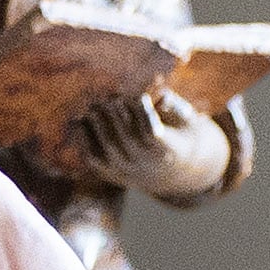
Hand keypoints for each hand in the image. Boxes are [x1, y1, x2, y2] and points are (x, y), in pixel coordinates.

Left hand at [74, 87, 230, 199]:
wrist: (175, 170)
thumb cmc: (182, 134)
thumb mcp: (188, 121)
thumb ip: (175, 108)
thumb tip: (162, 97)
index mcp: (169, 151)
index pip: (152, 133)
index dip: (144, 114)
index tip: (139, 96)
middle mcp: (147, 166)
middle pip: (128, 139)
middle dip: (118, 114)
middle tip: (111, 95)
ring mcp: (128, 172)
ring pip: (108, 148)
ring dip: (98, 123)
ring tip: (93, 104)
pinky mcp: (111, 174)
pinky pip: (93, 157)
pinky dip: (84, 138)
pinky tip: (80, 119)